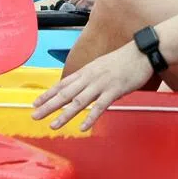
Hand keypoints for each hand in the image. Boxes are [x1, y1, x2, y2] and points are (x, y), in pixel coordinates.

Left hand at [31, 41, 152, 130]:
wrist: (143, 52)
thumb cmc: (125, 59)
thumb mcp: (102, 65)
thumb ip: (92, 76)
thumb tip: (84, 87)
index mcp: (87, 71)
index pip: (63, 84)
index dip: (48, 94)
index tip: (35, 103)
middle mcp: (90, 77)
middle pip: (66, 93)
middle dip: (49, 105)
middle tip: (34, 115)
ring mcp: (102, 84)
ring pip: (79, 101)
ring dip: (65, 114)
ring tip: (53, 125)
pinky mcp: (114, 90)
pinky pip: (100, 106)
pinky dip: (91, 117)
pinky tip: (83, 127)